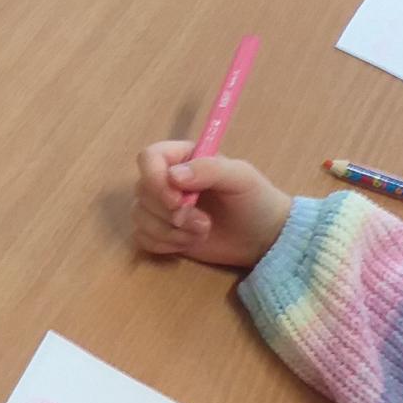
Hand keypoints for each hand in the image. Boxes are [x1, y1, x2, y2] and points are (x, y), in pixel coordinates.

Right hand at [133, 141, 293, 268]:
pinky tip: (188, 243)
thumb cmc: (254, 200)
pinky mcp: (160, 233)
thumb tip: (173, 177)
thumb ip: (209, 169)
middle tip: (204, 223)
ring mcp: (161, 208)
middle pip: (143, 191)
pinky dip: (164, 244)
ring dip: (171, 231)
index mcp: (182, 158)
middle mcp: (166, 180)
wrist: (263, 238)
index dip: (155, 179)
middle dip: (172, 214)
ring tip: (203, 233)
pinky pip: (142, 237)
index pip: (149, 158)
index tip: (176, 200)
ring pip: (140, 216)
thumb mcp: (241, 178)